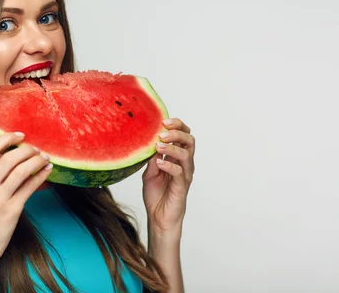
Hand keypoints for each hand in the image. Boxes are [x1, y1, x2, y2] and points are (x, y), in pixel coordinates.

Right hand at [0, 132, 51, 262]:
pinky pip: (29, 187)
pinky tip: (47, 170)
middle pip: (8, 158)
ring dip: (35, 161)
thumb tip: (11, 157)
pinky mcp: (11, 210)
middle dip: (26, 149)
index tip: (20, 135)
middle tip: (36, 149)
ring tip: (44, 158)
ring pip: (20, 170)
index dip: (6, 138)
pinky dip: (41, 176)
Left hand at [142, 118, 194, 233]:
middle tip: (162, 132)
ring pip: (186, 154)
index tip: (164, 121)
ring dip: (172, 147)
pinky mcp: (182, 186)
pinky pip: (179, 172)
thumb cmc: (156, 194)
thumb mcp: (148, 172)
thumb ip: (151, 158)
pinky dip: (169, 165)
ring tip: (158, 145)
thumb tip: (149, 142)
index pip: (183, 135)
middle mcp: (184, 163)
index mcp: (176, 157)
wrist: (158, 217)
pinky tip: (158, 163)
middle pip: (190, 140)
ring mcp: (184, 174)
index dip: (177, 125)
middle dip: (177, 132)